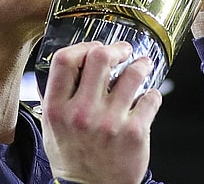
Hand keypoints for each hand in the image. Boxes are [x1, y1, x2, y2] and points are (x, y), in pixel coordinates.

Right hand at [41, 41, 162, 183]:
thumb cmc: (73, 158)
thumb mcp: (51, 127)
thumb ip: (57, 95)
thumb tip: (72, 63)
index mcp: (57, 109)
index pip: (65, 59)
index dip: (84, 46)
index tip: (95, 47)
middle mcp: (82, 112)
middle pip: (100, 57)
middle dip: (117, 49)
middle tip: (125, 51)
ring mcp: (109, 122)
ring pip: (133, 73)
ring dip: (141, 65)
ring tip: (143, 66)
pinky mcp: (134, 133)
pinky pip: (151, 98)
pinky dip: (153, 94)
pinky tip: (148, 97)